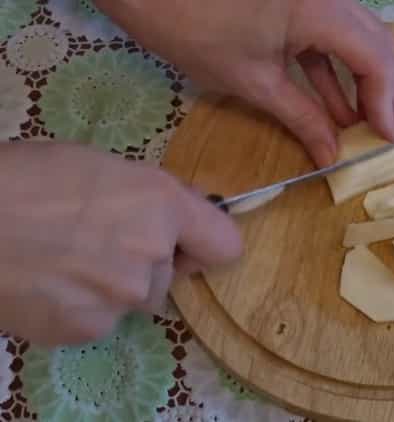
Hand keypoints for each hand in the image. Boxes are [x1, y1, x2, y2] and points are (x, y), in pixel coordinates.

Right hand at [0, 143, 241, 345]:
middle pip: (171, 272)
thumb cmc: (25, 178)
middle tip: (98, 243)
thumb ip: (150, 195)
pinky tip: (50, 286)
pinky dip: (83, 308)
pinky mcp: (90, 329)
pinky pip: (103, 319)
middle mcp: (153, 253)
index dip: (205, 243)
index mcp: (161, 204)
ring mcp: (122, 296)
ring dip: (114, 286)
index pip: (225, 244)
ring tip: (66, 263)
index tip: (187, 242)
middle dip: (146, 261)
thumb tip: (181, 214)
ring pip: (137, 297)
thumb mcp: (99, 166)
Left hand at [95, 0, 393, 167]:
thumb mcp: (253, 82)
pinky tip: (334, 107)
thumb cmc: (193, 29)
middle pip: (376, 44)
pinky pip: (329, 36)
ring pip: (357, 39)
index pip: (375, 58)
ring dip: (360, 83)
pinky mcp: (298, 2)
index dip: (386, 102)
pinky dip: (333, 71)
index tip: (387, 141)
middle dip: (382, 92)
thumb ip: (302, 117)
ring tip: (360, 128)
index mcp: (320, 8)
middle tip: (382, 135)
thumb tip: (332, 156)